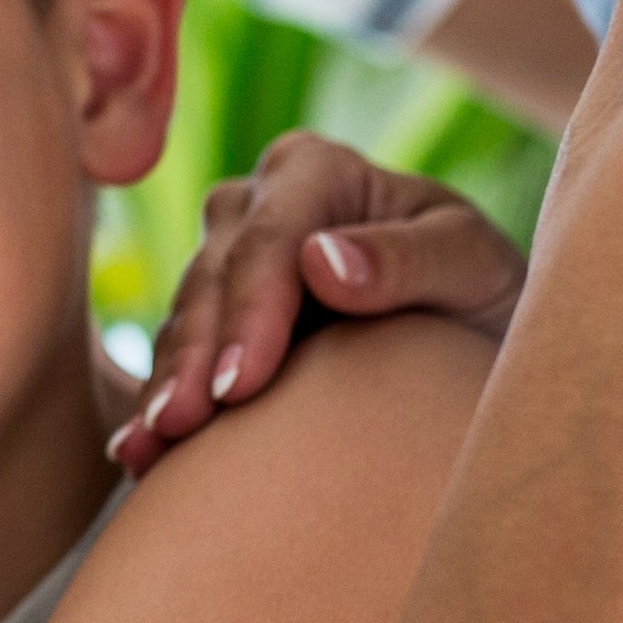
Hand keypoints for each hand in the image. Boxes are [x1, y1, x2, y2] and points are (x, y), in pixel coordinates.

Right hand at [115, 133, 528, 467]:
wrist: (475, 327)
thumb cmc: (482, 287)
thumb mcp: (474, 263)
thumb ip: (410, 257)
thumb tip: (323, 263)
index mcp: (316, 171)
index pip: (268, 240)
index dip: (248, 312)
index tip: (241, 386)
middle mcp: (257, 203)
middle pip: (211, 279)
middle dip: (195, 357)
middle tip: (180, 426)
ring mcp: (226, 256)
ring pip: (185, 320)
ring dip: (168, 385)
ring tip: (151, 449)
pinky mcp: (215, 313)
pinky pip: (178, 356)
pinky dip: (162, 402)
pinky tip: (141, 452)